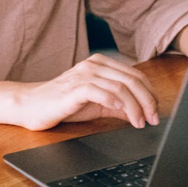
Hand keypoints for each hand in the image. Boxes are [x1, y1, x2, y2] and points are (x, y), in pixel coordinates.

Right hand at [14, 54, 159, 131]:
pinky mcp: (74, 88)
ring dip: (135, 107)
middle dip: (147, 101)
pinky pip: (100, 92)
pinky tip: (122, 113)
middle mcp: (94, 65)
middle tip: (153, 119)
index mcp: (101, 64)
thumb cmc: (63, 104)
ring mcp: (83, 75)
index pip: (135, 75)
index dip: (150, 94)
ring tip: (140, 122)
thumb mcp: (97, 104)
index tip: (156, 112)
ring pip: (120, 87)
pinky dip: (115, 102)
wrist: (31, 105)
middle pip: (132, 80)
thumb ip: (118, 105)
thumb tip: (143, 113)